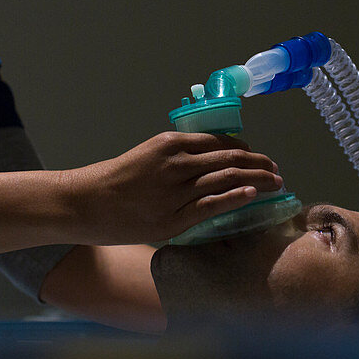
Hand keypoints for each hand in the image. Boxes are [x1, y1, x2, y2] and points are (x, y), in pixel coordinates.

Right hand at [64, 132, 282, 244]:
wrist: (83, 202)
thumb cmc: (114, 181)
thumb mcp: (147, 157)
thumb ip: (176, 160)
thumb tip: (207, 167)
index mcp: (170, 143)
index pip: (221, 141)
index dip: (246, 149)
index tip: (259, 156)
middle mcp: (176, 162)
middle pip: (230, 157)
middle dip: (259, 163)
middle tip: (275, 170)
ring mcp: (174, 190)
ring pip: (226, 178)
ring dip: (256, 179)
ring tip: (274, 183)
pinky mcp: (171, 218)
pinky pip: (211, 205)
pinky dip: (235, 197)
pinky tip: (252, 194)